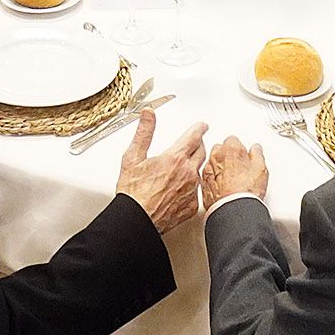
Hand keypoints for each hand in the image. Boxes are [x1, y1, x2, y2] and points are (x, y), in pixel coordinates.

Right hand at [114, 109, 207, 234]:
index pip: (195, 136)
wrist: (137, 220)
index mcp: (175, 158)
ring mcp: (192, 191)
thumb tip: (148, 114)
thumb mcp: (133, 157)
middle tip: (192, 144)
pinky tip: (180, 188)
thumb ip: (144, 133)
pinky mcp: (192, 206)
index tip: (202, 126)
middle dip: (198, 145)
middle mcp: (188, 173)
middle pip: (201, 152)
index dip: (199, 128)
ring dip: (194, 166)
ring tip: (182, 168)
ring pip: (200, 172)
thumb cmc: (133, 193)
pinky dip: (191, 187)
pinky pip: (197, 192)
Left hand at [200, 135, 268, 210]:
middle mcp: (216, 156)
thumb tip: (256, 149)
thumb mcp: (261, 168)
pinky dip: (213, 178)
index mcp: (231, 148)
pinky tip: (222, 186)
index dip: (240, 148)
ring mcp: (208, 169)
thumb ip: (257, 154)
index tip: (244, 155)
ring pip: (212, 162)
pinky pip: (208, 176)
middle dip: (227, 155)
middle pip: (220, 149)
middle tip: (238, 166)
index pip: (233, 140)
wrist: (233, 208)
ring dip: (219, 166)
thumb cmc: (246, 189)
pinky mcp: (203, 183)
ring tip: (231, 178)